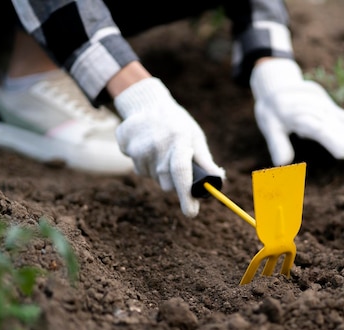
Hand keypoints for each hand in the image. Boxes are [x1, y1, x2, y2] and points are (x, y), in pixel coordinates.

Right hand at [114, 78, 224, 216]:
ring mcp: (138, 145)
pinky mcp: (125, 145)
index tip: (191, 213)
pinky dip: (145, 163)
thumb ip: (205, 161)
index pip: (181, 172)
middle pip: (166, 182)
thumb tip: (218, 180)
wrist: (148, 103)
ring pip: (151, 176)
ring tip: (161, 150)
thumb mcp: (194, 137)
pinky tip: (147, 147)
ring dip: (158, 171)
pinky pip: (139, 168)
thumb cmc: (178, 124)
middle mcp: (157, 144)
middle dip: (174, 182)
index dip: (186, 195)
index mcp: (178, 140)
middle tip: (176, 163)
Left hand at [250, 58, 343, 166]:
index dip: (331, 139)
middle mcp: (318, 110)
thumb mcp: (269, 124)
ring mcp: (328, 110)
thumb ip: (277, 142)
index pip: (318, 128)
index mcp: (299, 114)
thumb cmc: (272, 110)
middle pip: (337, 128)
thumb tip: (282, 163)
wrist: (280, 85)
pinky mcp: (334, 111)